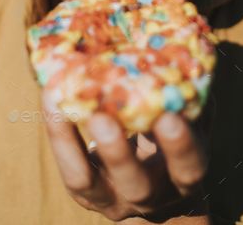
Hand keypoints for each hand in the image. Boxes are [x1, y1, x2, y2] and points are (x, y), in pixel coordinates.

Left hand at [42, 90, 210, 221]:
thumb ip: (190, 92)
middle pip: (137, 185)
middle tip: (102, 119)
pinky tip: (51, 96)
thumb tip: (186, 44)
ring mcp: (114, 198)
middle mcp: (152, 194)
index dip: (179, 144)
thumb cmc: (177, 130)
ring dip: (72, 143)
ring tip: (62, 102)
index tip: (168, 115)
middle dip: (119, 154)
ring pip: (89, 182)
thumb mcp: (191, 115)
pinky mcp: (86, 191)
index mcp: (186, 173)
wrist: (159, 176)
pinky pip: (68, 167)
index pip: (189, 165)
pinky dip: (57, 132)